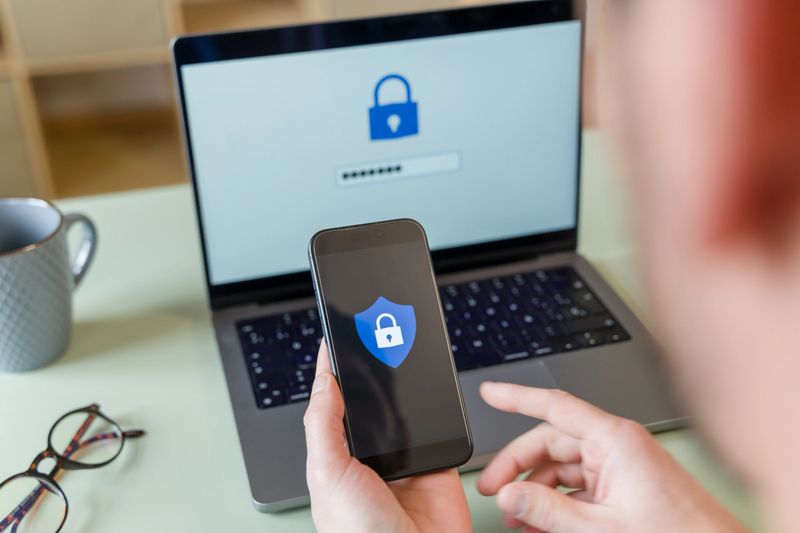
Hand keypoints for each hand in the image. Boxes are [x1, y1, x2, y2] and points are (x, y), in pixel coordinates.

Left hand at [304, 342, 470, 532]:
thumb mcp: (327, 474)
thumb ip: (323, 425)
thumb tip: (325, 381)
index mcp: (335, 457)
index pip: (332, 403)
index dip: (334, 370)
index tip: (337, 336)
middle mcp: (368, 455)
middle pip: (370, 400)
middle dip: (371, 373)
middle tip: (373, 336)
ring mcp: (402, 457)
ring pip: (403, 407)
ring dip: (402, 387)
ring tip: (397, 357)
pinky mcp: (434, 460)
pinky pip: (435, 424)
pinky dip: (434, 406)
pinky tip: (426, 389)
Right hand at [478, 383, 745, 532]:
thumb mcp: (601, 528)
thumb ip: (548, 510)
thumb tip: (510, 494)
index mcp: (615, 439)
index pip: (554, 406)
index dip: (515, 397)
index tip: (489, 393)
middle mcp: (617, 444)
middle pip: (552, 441)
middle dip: (518, 466)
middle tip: (492, 489)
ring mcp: (622, 464)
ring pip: (562, 466)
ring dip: (536, 489)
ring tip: (516, 516)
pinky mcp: (625, 484)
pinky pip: (579, 484)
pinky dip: (557, 500)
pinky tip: (540, 522)